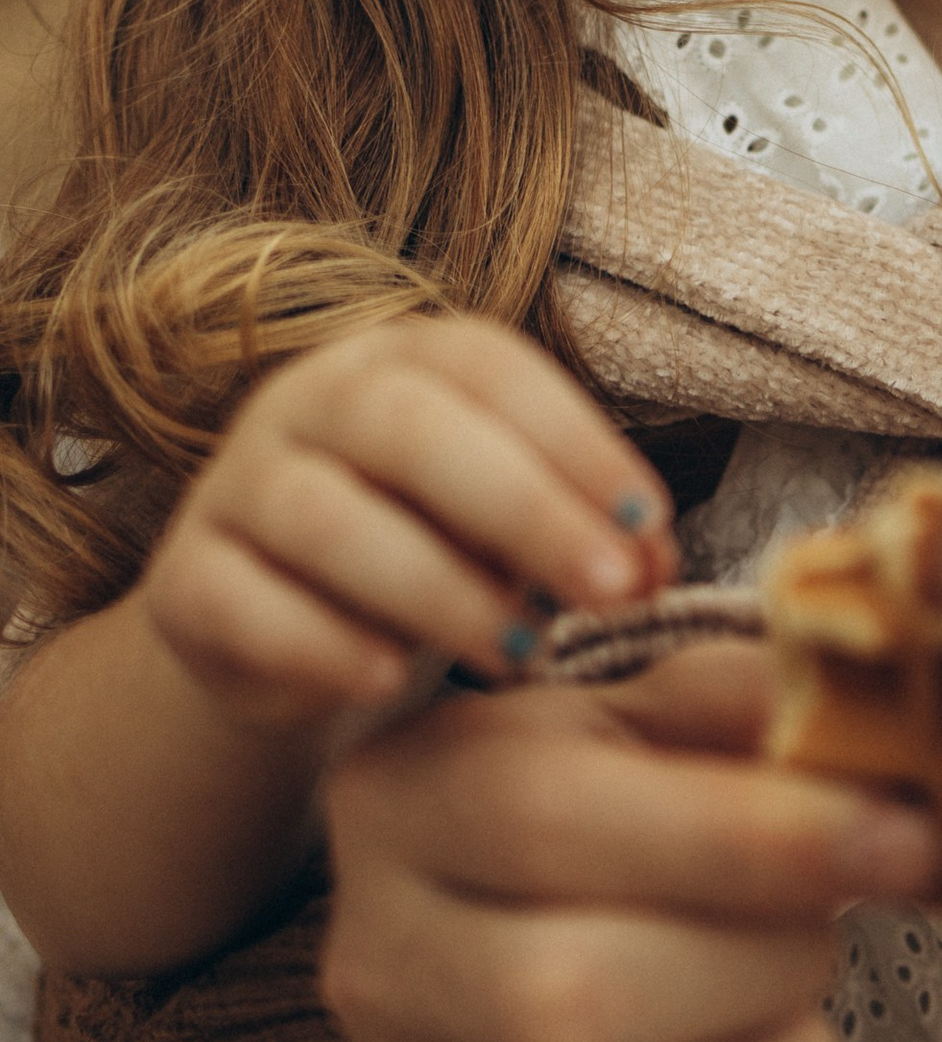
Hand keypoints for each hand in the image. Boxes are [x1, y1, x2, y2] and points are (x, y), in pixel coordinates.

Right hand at [143, 312, 677, 734]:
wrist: (281, 632)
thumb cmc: (432, 552)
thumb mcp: (513, 535)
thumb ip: (585, 537)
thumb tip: (656, 568)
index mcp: (406, 361)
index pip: (492, 369)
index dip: (576, 442)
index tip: (651, 525)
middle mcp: (313, 400)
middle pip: (410, 430)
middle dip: (522, 508)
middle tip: (608, 588)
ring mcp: (238, 484)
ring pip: (324, 517)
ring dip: (434, 587)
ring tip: (519, 649)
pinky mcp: (185, 580)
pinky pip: (242, 600)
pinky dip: (317, 641)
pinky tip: (385, 680)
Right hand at [322, 641, 941, 1041]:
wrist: (498, 938)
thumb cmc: (606, 808)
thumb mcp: (646, 713)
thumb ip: (743, 697)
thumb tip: (858, 701)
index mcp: (412, 798)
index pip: (551, 822)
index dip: (755, 839)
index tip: (906, 839)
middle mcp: (381, 969)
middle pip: (574, 1006)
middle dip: (764, 967)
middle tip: (822, 933)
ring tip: (796, 1022)